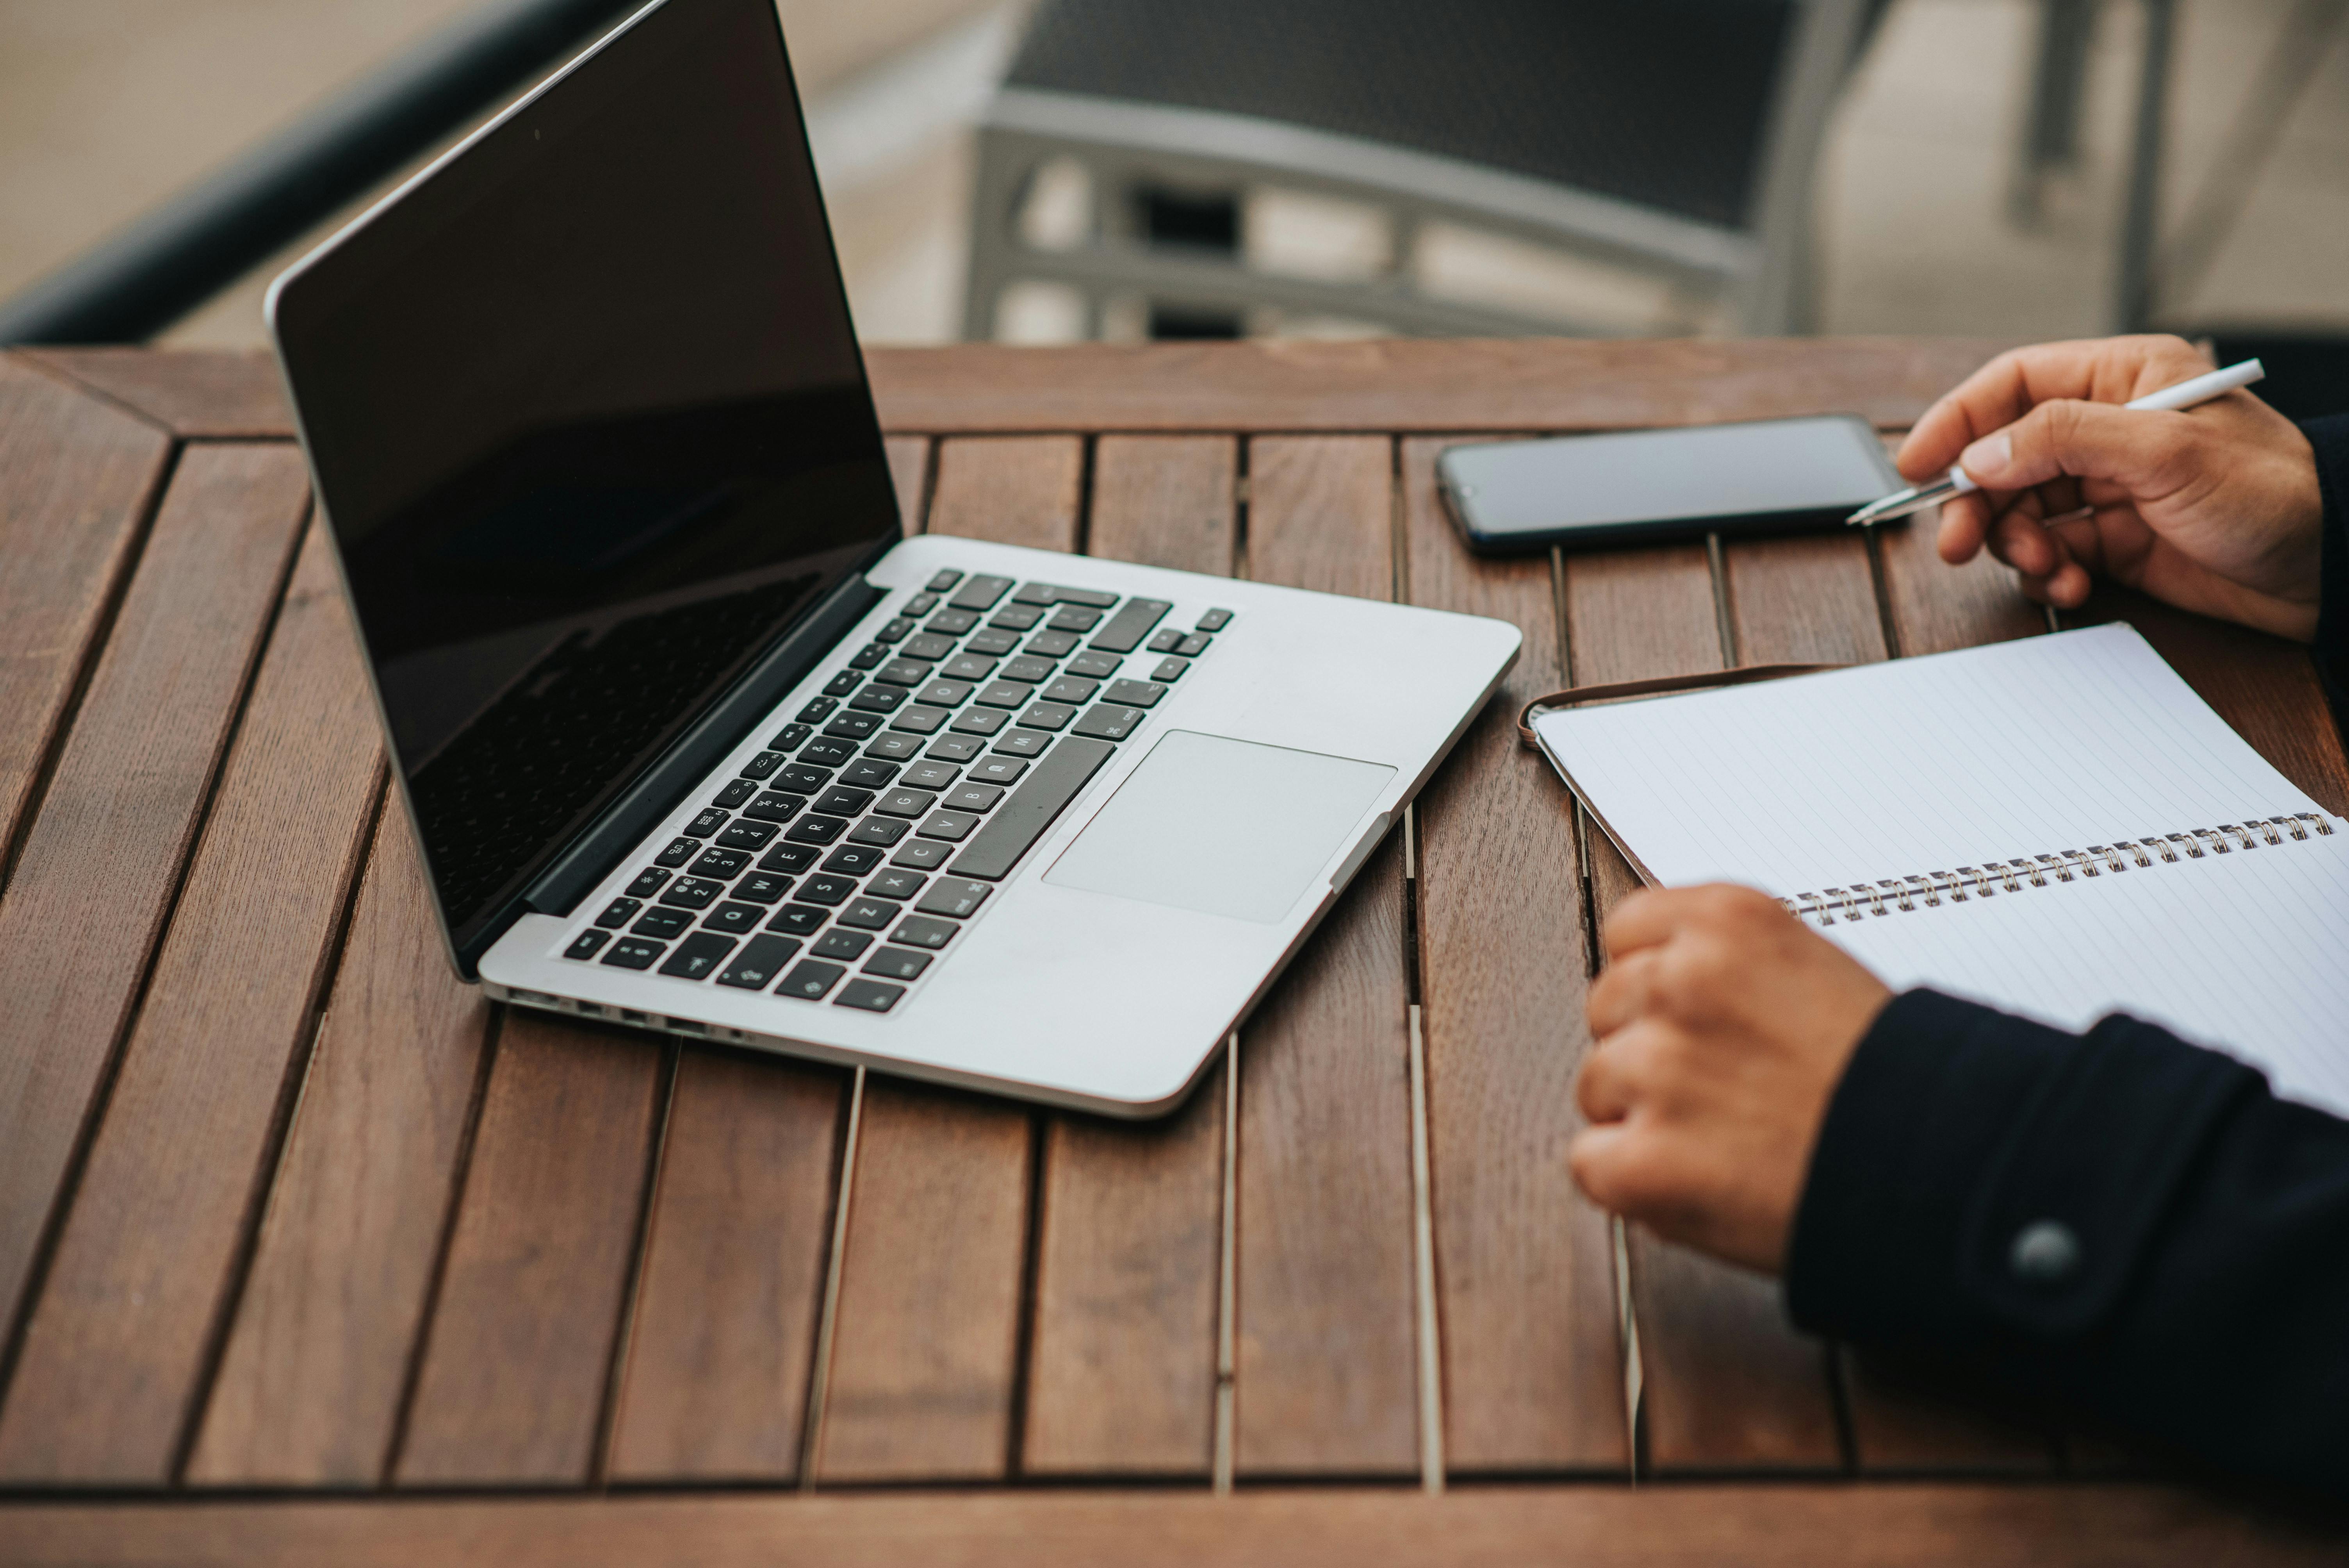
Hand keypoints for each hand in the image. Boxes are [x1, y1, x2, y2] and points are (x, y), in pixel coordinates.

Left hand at [1570, 886, 1890, 1273]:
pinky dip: (1633, 1183)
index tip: (1691, 1018)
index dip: (1656, 984)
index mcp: (1727, 923)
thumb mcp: (1816, 972)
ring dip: (1643, 1118)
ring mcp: (1656, 1070)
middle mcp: (1682, 982)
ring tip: (1727, 1139)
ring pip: (1596, 1085)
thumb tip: (1664, 982)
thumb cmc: (1896, 1083)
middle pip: (1606, 1008)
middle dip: (1649, 1048)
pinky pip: (1590, 1162)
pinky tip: (1700, 1182)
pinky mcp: (1641, 1159)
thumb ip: (1731, 966)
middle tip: (1724, 1089)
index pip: (1628, 933)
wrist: (1946, 1167)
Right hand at [1898, 335, 2323, 640]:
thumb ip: (2063, 440)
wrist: (2330, 567)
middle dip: (1977, 502)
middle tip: (1957, 543)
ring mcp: (2109, 488)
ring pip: (2020, 510)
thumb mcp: (2165, 449)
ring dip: (2016, 545)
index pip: (2014, 385)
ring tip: (2044, 568)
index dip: (1958, 421)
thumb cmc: (2272, 491)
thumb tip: (1979, 454)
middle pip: (2004, 457)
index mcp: (2123, 381)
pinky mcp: (2114, 541)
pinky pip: (2049, 553)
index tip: (1918, 464)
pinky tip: (2071, 584)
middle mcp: (2109, 430)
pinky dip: (2047, 573)